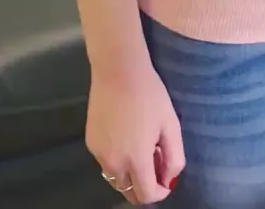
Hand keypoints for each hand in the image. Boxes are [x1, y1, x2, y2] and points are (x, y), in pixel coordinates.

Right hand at [86, 60, 184, 203]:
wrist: (118, 70)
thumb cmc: (150, 94)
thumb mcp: (170, 124)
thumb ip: (174, 158)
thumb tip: (169, 181)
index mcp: (136, 160)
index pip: (146, 195)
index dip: (160, 192)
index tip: (167, 179)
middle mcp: (114, 163)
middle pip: (129, 191)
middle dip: (144, 186)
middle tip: (156, 161)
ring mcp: (98, 154)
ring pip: (116, 178)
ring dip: (130, 173)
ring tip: (142, 147)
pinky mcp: (90, 143)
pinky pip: (106, 162)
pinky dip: (118, 160)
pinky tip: (126, 136)